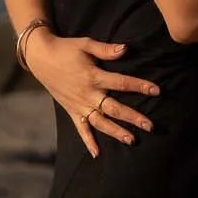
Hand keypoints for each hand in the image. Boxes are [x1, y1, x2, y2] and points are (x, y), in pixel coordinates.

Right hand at [23, 28, 158, 156]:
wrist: (40, 58)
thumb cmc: (66, 49)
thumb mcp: (86, 44)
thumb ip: (106, 50)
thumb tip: (126, 49)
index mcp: (94, 76)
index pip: (121, 82)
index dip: (140, 86)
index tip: (157, 91)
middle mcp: (88, 94)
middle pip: (114, 108)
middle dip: (133, 117)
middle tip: (151, 126)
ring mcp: (79, 105)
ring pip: (101, 122)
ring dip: (116, 132)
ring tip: (132, 140)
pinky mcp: (72, 111)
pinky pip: (81, 129)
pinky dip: (88, 141)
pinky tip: (97, 153)